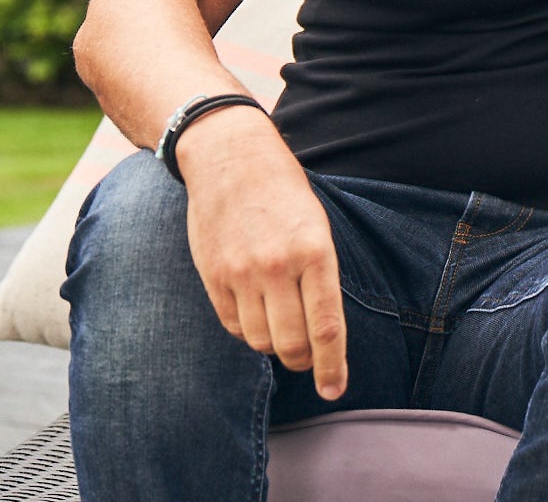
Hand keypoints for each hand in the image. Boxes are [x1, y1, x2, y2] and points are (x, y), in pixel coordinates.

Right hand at [177, 104, 349, 399]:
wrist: (231, 159)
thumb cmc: (284, 193)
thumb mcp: (317, 227)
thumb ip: (320, 277)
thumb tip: (323, 334)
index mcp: (314, 252)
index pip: (326, 327)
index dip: (331, 366)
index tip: (334, 389)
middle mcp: (277, 267)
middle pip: (291, 344)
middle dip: (302, 360)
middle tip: (306, 357)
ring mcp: (241, 273)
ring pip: (259, 340)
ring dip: (273, 344)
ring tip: (280, 324)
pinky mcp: (213, 276)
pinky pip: (232, 325)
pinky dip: (246, 329)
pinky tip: (254, 311)